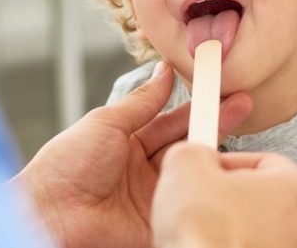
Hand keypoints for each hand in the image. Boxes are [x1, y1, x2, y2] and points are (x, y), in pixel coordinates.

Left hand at [10, 62, 252, 247]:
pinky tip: (226, 176)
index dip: (197, 106)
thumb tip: (163, 72)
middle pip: (189, 146)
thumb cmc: (65, 166)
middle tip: (245, 103)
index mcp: (129, 145)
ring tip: (240, 131)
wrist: (51, 213)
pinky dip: (207, 193)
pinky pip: (189, 206)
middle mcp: (145, 172)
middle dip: (217, 124)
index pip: (173, 122)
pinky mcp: (160, 224)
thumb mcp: (105, 123)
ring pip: (194, 174)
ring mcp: (154, 199)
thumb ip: (141, 101)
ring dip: (217, 155)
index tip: (222, 89)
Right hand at [152, 144, 296, 247]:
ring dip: (234, 225)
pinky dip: (235, 247)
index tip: (208, 169)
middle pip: (264, 197)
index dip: (227, 163)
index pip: (262, 161)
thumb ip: (195, 151)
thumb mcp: (185, 165)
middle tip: (203, 200)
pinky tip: (212, 247)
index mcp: (296, 189)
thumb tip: (192, 154)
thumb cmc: (206, 234)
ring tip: (205, 229)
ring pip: (260, 229)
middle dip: (232, 196)